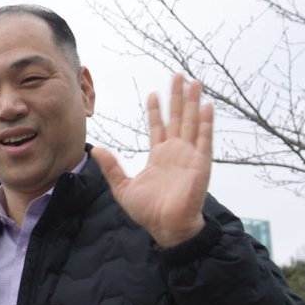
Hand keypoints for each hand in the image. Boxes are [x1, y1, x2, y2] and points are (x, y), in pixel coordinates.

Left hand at [92, 73, 211, 247]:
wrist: (165, 228)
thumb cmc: (148, 212)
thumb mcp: (123, 187)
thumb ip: (112, 167)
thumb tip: (96, 149)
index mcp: (159, 156)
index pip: (158, 127)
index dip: (156, 110)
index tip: (154, 93)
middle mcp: (176, 152)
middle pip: (177, 118)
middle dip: (178, 97)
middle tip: (178, 75)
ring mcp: (190, 157)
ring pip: (192, 123)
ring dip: (194, 103)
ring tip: (195, 82)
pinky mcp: (201, 164)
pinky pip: (205, 141)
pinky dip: (206, 124)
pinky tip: (207, 107)